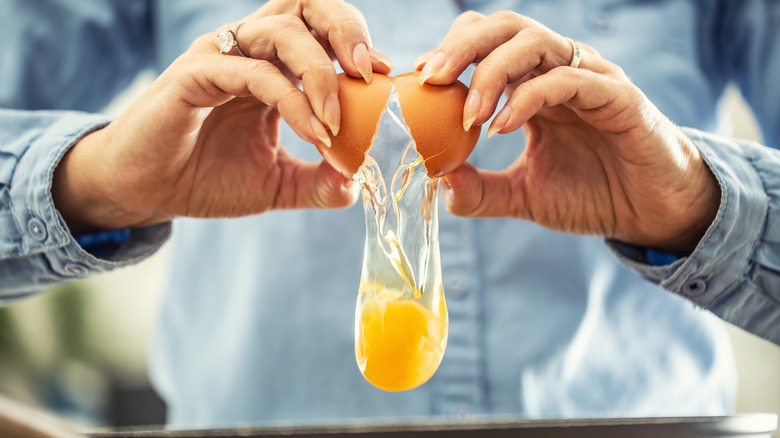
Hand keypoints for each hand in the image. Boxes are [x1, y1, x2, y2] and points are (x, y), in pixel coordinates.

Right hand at [52, 0, 392, 233]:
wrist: (146, 192)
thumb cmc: (206, 178)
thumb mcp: (276, 183)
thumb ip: (318, 182)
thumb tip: (359, 184)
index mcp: (270, 65)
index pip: (319, 29)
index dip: (356, 43)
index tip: (385, 77)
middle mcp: (247, 51)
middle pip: (303, 5)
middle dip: (345, 27)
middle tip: (370, 71)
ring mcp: (219, 57)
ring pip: (280, 30)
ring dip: (320, 71)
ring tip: (338, 121)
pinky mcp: (193, 75)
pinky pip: (252, 73)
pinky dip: (291, 100)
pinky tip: (313, 133)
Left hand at [415, 11, 719, 253]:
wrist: (651, 215)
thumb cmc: (593, 195)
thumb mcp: (524, 195)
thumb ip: (480, 189)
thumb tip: (437, 181)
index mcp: (535, 84)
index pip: (488, 42)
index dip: (452, 50)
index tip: (420, 80)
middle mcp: (560, 71)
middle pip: (506, 27)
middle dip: (463, 46)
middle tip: (431, 77)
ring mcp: (590, 79)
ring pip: (536, 42)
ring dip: (492, 71)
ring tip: (469, 114)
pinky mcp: (618, 97)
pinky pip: (569, 79)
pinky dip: (530, 97)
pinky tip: (503, 127)